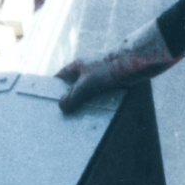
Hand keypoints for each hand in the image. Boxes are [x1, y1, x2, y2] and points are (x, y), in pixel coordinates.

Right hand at [57, 21, 180, 112]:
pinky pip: (99, 98)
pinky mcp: (110, 85)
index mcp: (77, 66)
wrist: (134, 64)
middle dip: (69, 101)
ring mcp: (98, 78)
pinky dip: (96, 106)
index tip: (49, 103)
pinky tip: (95, 117)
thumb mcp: (87, 84)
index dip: (54, 89)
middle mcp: (86, 71)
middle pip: (73, 88)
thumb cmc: (109, 68)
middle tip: (64, 117)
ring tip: (79, 121)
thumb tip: (61, 107)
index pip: (60, 78)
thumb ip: (73, 96)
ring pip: (87, 94)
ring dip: (84, 105)